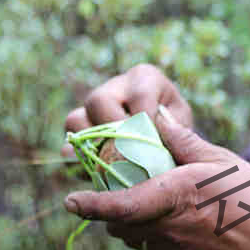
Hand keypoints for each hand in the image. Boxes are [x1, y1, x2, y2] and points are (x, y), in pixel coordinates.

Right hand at [62, 64, 191, 156]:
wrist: (163, 138)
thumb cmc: (175, 127)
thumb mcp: (181, 124)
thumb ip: (173, 128)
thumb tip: (152, 134)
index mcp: (145, 78)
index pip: (139, 95)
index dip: (144, 122)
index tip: (154, 143)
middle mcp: (114, 86)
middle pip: (98, 101)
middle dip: (113, 131)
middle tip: (129, 154)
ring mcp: (91, 106)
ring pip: (75, 120)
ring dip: (92, 146)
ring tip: (114, 163)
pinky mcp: (78, 131)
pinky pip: (68, 144)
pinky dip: (81, 161)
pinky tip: (99, 172)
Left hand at [63, 106, 249, 249]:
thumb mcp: (221, 159)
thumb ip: (184, 141)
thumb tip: (158, 120)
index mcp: (172, 197)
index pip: (119, 205)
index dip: (91, 204)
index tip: (70, 200)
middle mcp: (166, 228)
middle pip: (121, 223)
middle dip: (115, 206)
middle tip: (128, 182)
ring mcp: (174, 249)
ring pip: (137, 235)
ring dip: (135, 218)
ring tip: (158, 197)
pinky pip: (157, 246)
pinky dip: (156, 230)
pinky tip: (182, 215)